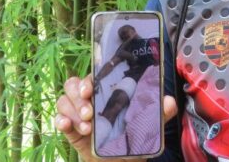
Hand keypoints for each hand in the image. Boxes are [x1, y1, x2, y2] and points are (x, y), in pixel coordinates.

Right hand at [55, 74, 177, 161]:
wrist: (121, 158)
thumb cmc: (134, 132)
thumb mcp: (150, 121)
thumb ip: (160, 111)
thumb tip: (169, 101)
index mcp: (108, 89)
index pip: (94, 75)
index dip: (90, 78)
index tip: (91, 89)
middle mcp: (90, 97)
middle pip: (73, 84)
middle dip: (78, 96)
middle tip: (89, 112)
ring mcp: (78, 112)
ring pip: (64, 100)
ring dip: (72, 111)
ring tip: (87, 127)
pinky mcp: (70, 127)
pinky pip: (58, 119)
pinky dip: (61, 121)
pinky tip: (67, 126)